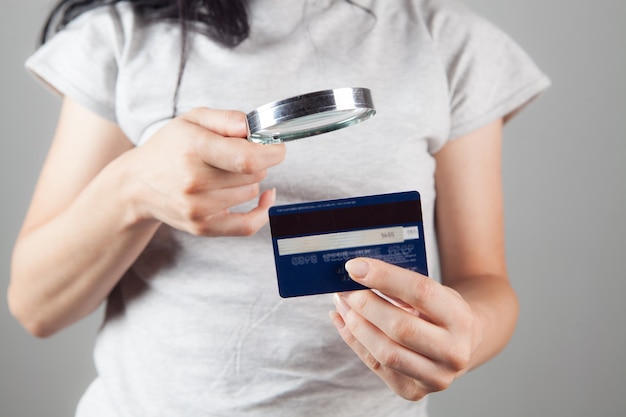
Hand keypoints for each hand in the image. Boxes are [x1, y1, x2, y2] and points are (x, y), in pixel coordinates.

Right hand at [124, 107, 285, 235]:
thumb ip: (226, 119)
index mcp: (193, 149)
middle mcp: (194, 182)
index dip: (272, 153)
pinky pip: (247, 225)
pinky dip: (262, 211)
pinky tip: (266, 197)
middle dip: (256, 162)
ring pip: (251, 193)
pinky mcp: (202, 227)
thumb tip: (253, 128)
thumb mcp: (192, 120)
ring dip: (249, 181)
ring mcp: (198, 208)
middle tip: (238, 155)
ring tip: (226, 172)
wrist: (136, 184)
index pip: (247, 158)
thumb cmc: (169, 148)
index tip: (278, 147)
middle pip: (253, 174)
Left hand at [330, 258, 480, 400]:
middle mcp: (453, 352)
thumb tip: (357, 272)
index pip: (421, 292)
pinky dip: (354, 341)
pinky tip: (343, 322)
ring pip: (385, 352)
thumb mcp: (433, 291)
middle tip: (344, 289)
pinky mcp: (413, 392)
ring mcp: (435, 377)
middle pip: (400, 327)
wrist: (460, 345)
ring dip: (356, 325)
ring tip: (342, 305)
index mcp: (460, 318)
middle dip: (365, 306)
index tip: (355, 267)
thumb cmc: (440, 312)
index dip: (384, 277)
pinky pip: (376, 365)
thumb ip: (401, 284)